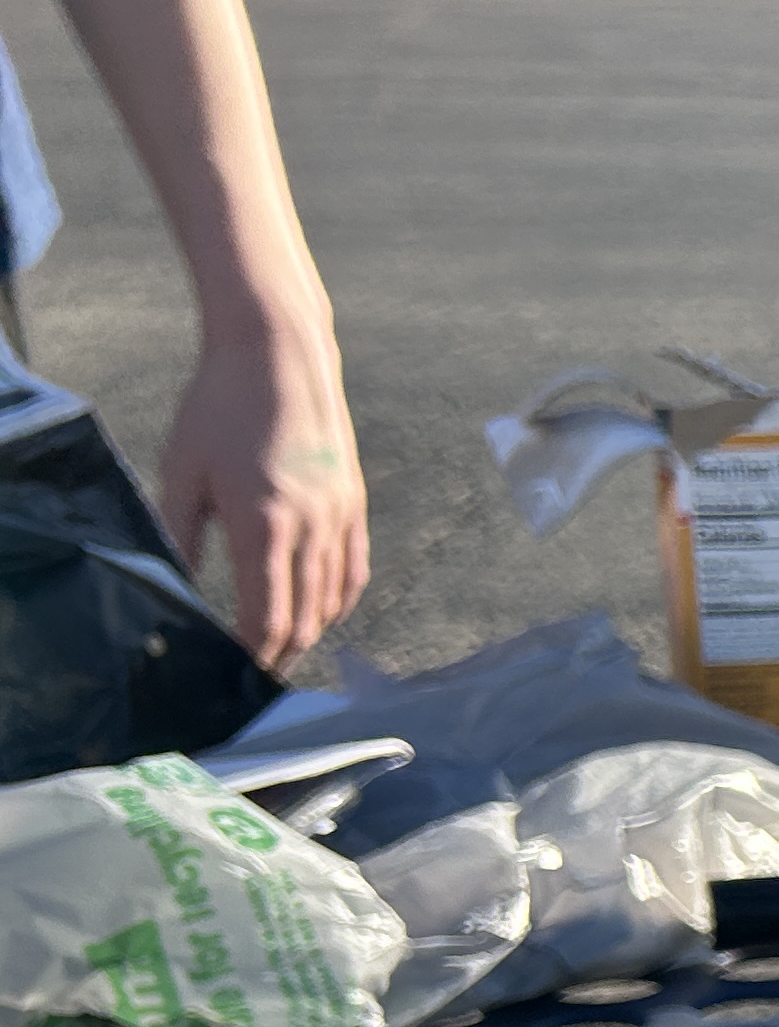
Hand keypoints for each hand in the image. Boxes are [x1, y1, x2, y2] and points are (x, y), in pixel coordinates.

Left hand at [154, 311, 364, 666]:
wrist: (279, 356)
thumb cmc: (220, 406)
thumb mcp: (182, 472)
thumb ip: (177, 536)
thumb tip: (175, 589)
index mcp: (263, 524)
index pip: (267, 617)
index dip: (252, 653)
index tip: (235, 667)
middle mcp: (311, 528)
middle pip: (305, 619)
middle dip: (280, 652)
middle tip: (255, 670)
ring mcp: (340, 517)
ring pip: (333, 600)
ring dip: (310, 631)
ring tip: (284, 646)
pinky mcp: (354, 503)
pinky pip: (354, 569)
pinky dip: (339, 600)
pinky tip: (323, 611)